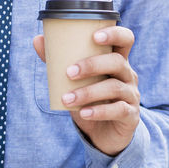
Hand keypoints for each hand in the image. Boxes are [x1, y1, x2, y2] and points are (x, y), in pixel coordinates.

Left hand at [32, 26, 139, 155]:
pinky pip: (118, 110)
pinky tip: (83, 113)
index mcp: (117, 60)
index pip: (125, 39)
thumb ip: (59, 61)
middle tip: (69, 72)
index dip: (114, 34)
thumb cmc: (91, 100)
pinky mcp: (131, 115)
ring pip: (114, 87)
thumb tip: (37, 39)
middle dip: (92, 65)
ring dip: (88, 92)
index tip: (94, 36)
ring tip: (67, 99)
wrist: (105, 134)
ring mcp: (131, 95)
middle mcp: (128, 74)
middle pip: (117, 61)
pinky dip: (99, 111)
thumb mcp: (77, 81)